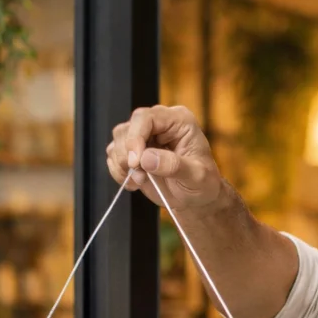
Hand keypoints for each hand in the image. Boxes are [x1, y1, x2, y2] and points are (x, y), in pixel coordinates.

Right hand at [106, 105, 225, 212]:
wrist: (196, 199)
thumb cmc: (203, 184)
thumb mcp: (197, 177)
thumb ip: (174, 165)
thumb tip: (146, 158)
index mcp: (178, 120)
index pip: (146, 117)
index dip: (135, 137)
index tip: (136, 162)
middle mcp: (159, 124)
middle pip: (127, 129)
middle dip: (127, 155)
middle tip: (140, 177)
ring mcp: (144, 137)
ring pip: (118, 141)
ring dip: (122, 165)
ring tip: (140, 181)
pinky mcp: (133, 152)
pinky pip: (114, 156)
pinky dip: (118, 172)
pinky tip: (135, 183)